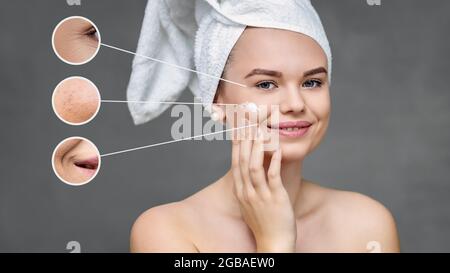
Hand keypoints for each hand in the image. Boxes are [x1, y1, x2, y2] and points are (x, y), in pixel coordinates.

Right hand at [231, 122, 296, 252]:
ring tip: (259, 130)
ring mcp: (259, 195)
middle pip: (241, 159)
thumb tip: (248, 169)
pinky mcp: (274, 198)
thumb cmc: (263, 222)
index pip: (235, 160)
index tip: (237, 125)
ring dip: (255, 147)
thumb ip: (247, 184)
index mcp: (240, 190)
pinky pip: (271, 177)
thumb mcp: (249, 202)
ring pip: (253, 166)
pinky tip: (276, 149)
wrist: (272, 243)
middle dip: (243, 138)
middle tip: (245, 120)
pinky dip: (273, 162)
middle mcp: (246, 190)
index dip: (236, 142)